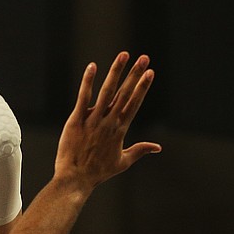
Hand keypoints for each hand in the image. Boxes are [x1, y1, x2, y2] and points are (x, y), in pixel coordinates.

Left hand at [55, 52, 160, 190]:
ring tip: (124, 55)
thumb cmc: (98, 172)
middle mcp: (109, 122)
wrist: (76, 179)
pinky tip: (92, 66)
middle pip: (125, 93)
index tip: (151, 72)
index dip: (142, 87)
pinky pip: (83, 97)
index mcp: (120, 129)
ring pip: (107, 91)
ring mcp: (93, 120)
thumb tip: (158, 148)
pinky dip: (88, 82)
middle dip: (135, 74)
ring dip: (116, 72)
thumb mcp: (123, 162)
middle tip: (144, 57)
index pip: (134, 103)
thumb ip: (140, 150)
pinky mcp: (76, 120)